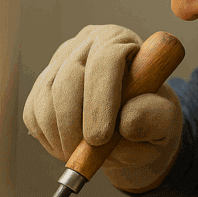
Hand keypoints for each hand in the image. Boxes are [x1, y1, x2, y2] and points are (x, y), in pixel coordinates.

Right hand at [23, 24, 183, 192]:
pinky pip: (34, 112)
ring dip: (59, 134)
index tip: (100, 139)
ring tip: (77, 155)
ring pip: (47, 96)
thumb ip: (154, 118)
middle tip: (85, 155)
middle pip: (69, 77)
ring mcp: (60, 62)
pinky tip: (66, 147)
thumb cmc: (149, 116)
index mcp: (121, 41)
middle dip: (74, 124)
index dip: (99, 101)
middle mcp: (86, 43)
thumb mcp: (164, 120)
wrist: (131, 124)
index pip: (105, 60)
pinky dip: (46, 137)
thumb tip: (128, 121)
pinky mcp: (42, 84)